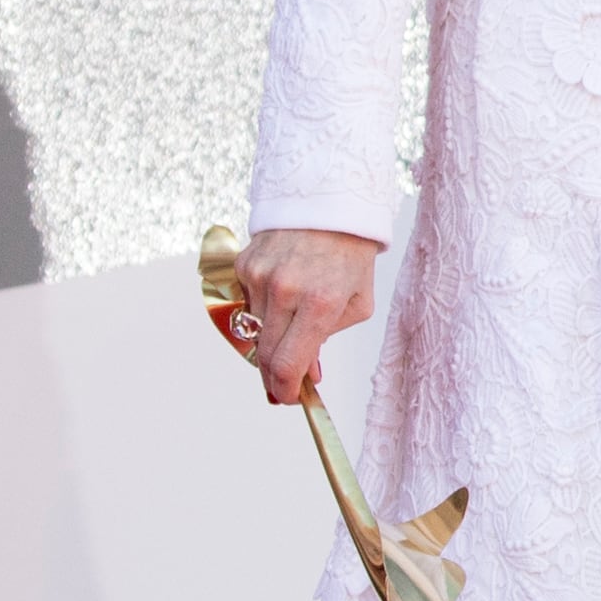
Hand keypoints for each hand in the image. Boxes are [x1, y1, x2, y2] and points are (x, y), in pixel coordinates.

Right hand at [240, 226, 383, 403]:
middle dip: (273, 377)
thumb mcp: (356, 303)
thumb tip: (305, 372)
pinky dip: (264, 310)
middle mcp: (285, 290)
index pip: (288, 364)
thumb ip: (327, 340)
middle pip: (264, 355)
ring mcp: (259, 276)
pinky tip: (283, 294)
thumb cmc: (350, 255)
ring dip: (270, 339)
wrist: (329, 202)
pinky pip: (248, 303)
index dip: (285, 390)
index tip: (289, 398)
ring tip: (293, 326)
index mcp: (320, 303)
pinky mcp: (244, 265)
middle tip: (283, 386)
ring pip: (255, 330)